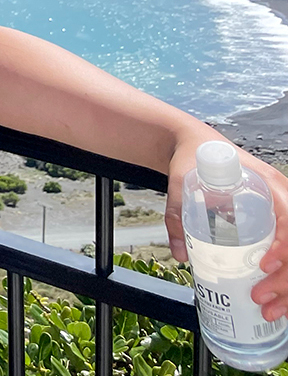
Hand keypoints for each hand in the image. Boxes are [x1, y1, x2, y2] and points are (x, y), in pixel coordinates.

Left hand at [166, 134, 287, 320]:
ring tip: (271, 310)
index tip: (264, 266)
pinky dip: (284, 279)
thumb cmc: (194, 158)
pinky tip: (278, 300)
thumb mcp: (182, 182)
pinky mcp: (273, 226)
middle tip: (261, 300)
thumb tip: (180, 254)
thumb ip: (177, 215)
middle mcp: (283, 200)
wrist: (194, 145)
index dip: (284, 247)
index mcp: (268, 185)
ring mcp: (281, 214)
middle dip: (286, 279)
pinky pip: (286, 251)